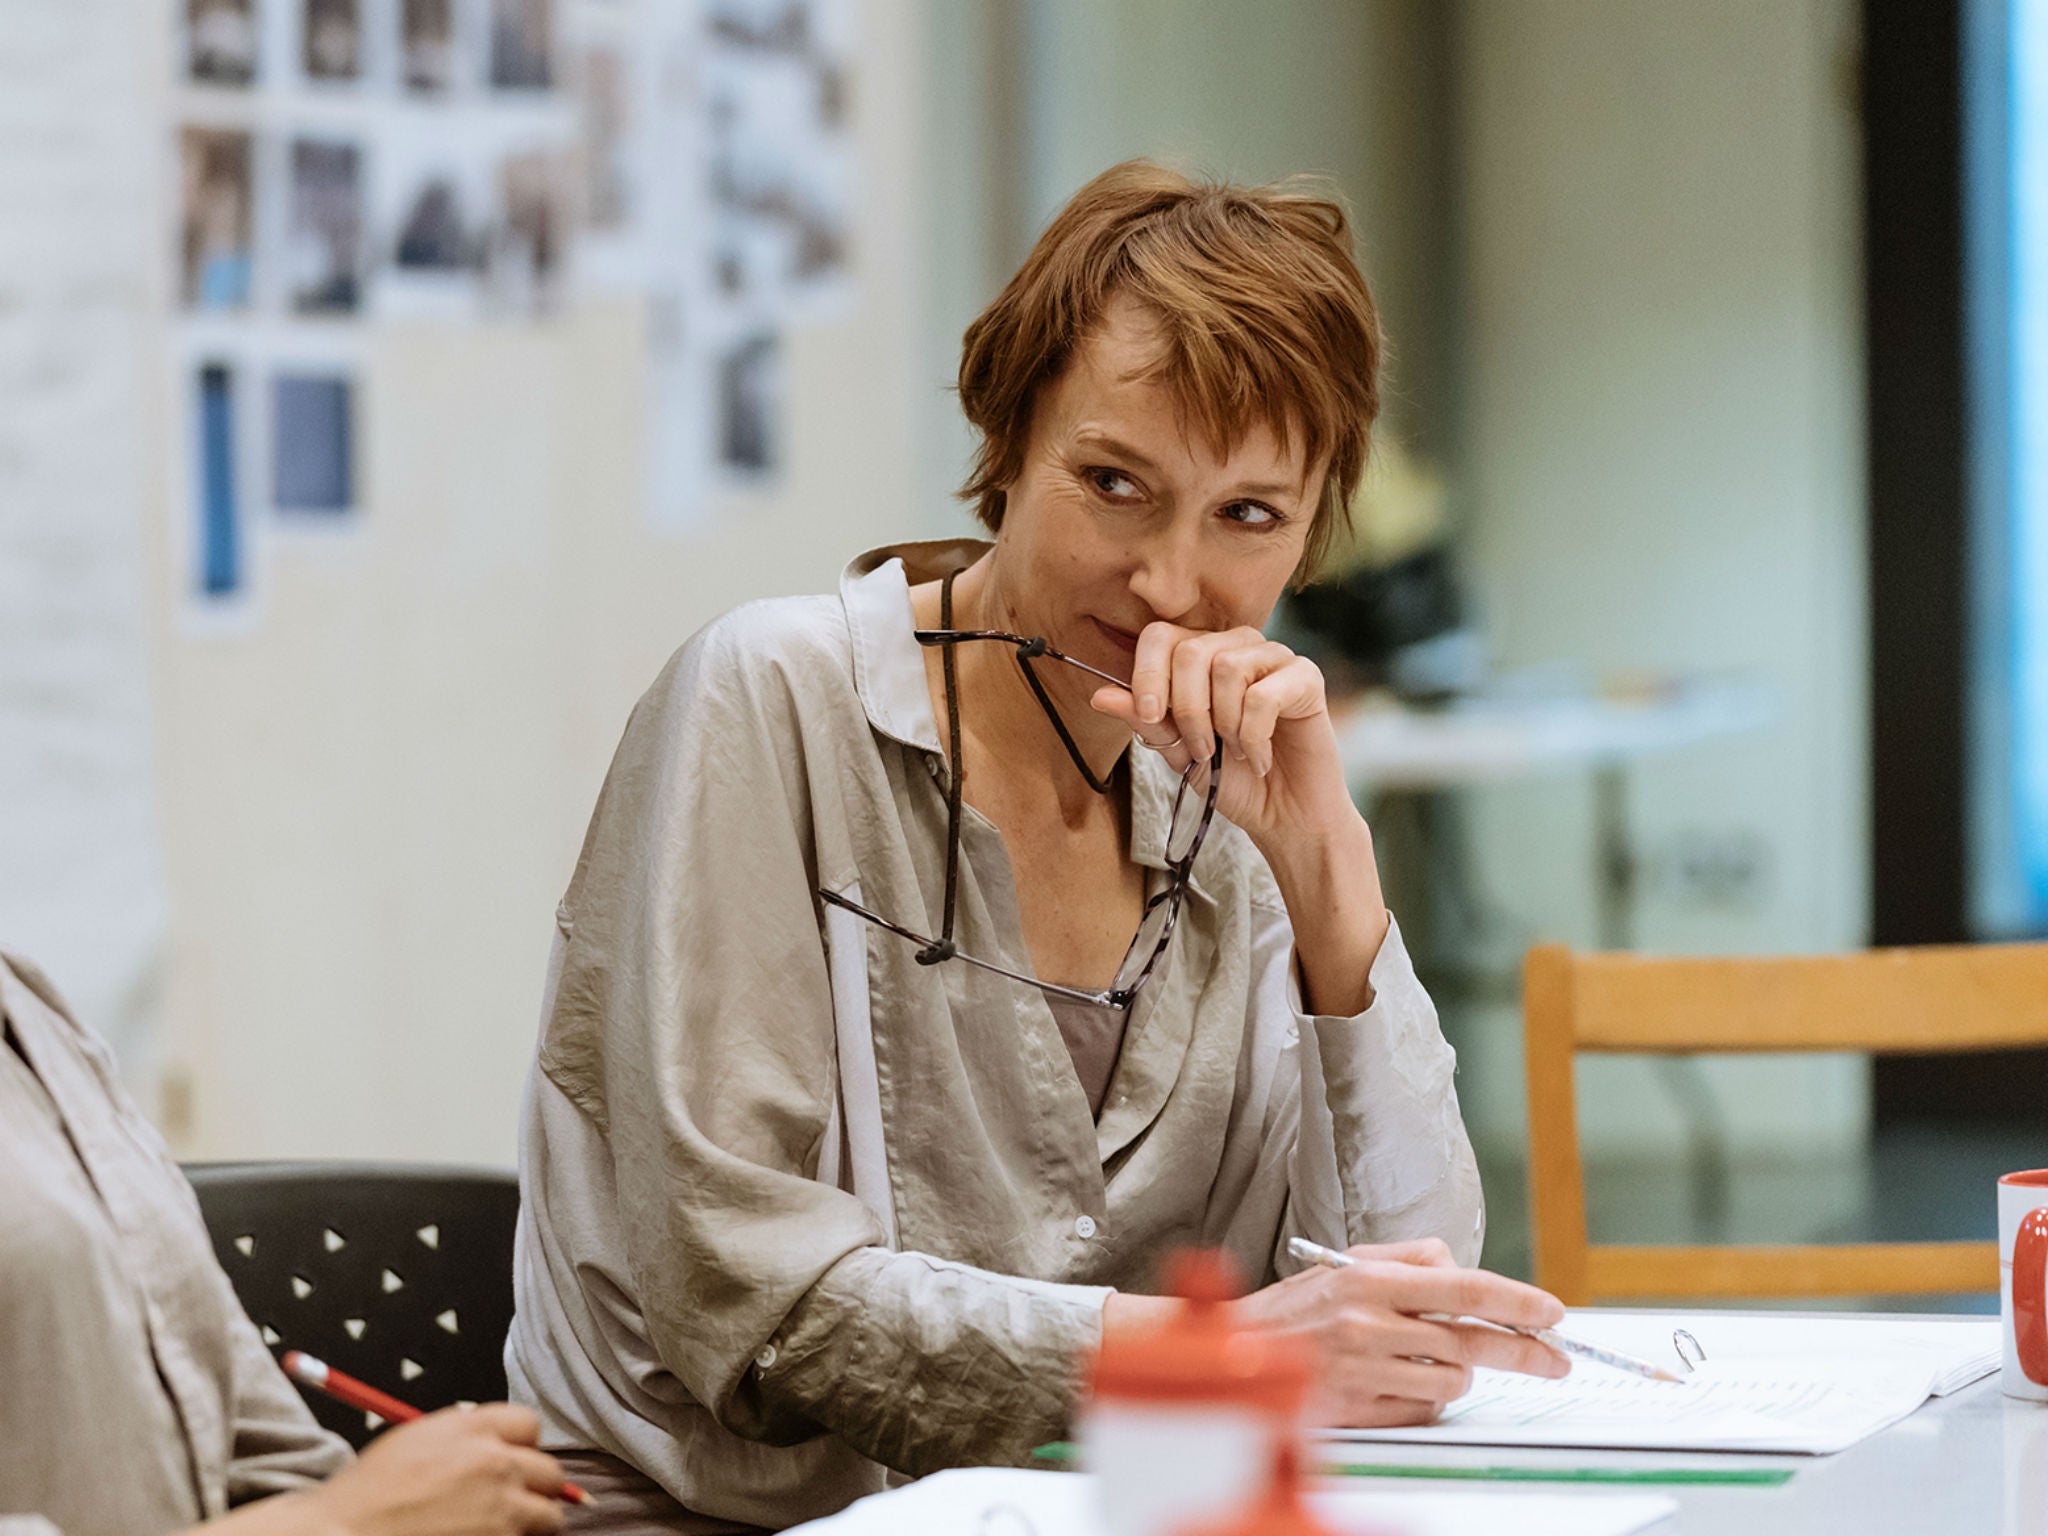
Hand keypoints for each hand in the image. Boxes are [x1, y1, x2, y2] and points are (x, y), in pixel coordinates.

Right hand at [301, 1405, 567, 1535]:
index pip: (529, 1426)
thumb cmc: (367, 1495)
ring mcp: (501, 1509)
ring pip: (550, 1516)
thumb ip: (463, 1435)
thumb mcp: (414, 1440)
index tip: (511, 1463)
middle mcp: (495, 1464)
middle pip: (550, 1472)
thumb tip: (496, 1444)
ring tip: (501, 1531)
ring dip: (532, 1524)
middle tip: (512, 1503)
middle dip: (535, 1488)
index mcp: (473, 1429)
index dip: (521, 1447)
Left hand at [1089, 623, 1354, 851]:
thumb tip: (1100, 695)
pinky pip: (1263, 695)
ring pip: (1227, 668)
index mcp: (1202, 656)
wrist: (1283, 814)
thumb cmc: (1232, 779)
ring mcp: (1274, 657)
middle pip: (1192, 651)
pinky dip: (1253, 737)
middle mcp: (1237, 646)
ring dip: (1224, 725)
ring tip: (1234, 752)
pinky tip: (1260, 758)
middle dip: (1187, 710)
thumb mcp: (1178, 751)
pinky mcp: (1306, 677)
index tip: (1149, 717)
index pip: (1160, 637)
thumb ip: (1145, 720)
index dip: (1147, 675)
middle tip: (1201, 750)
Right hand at [1235, 1239, 1569, 1427]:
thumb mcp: (1346, 1263)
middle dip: (1524, 1350)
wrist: (1236, 1355)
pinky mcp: (1360, 1411)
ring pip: (1451, 1380)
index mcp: (1368, 1280)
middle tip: (1556, 1358)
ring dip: (1456, 1374)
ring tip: (1426, 1360)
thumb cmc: (1295, 1308)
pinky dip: (1427, 1400)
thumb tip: (1459, 1267)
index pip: (1463, 1288)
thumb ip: (1407, 1260)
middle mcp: (1368, 1324)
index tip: (1552, 1312)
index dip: (1516, 1301)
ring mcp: (1364, 1371)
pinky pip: (1424, 1410)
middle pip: (1470, 1341)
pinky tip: (1402, 1383)